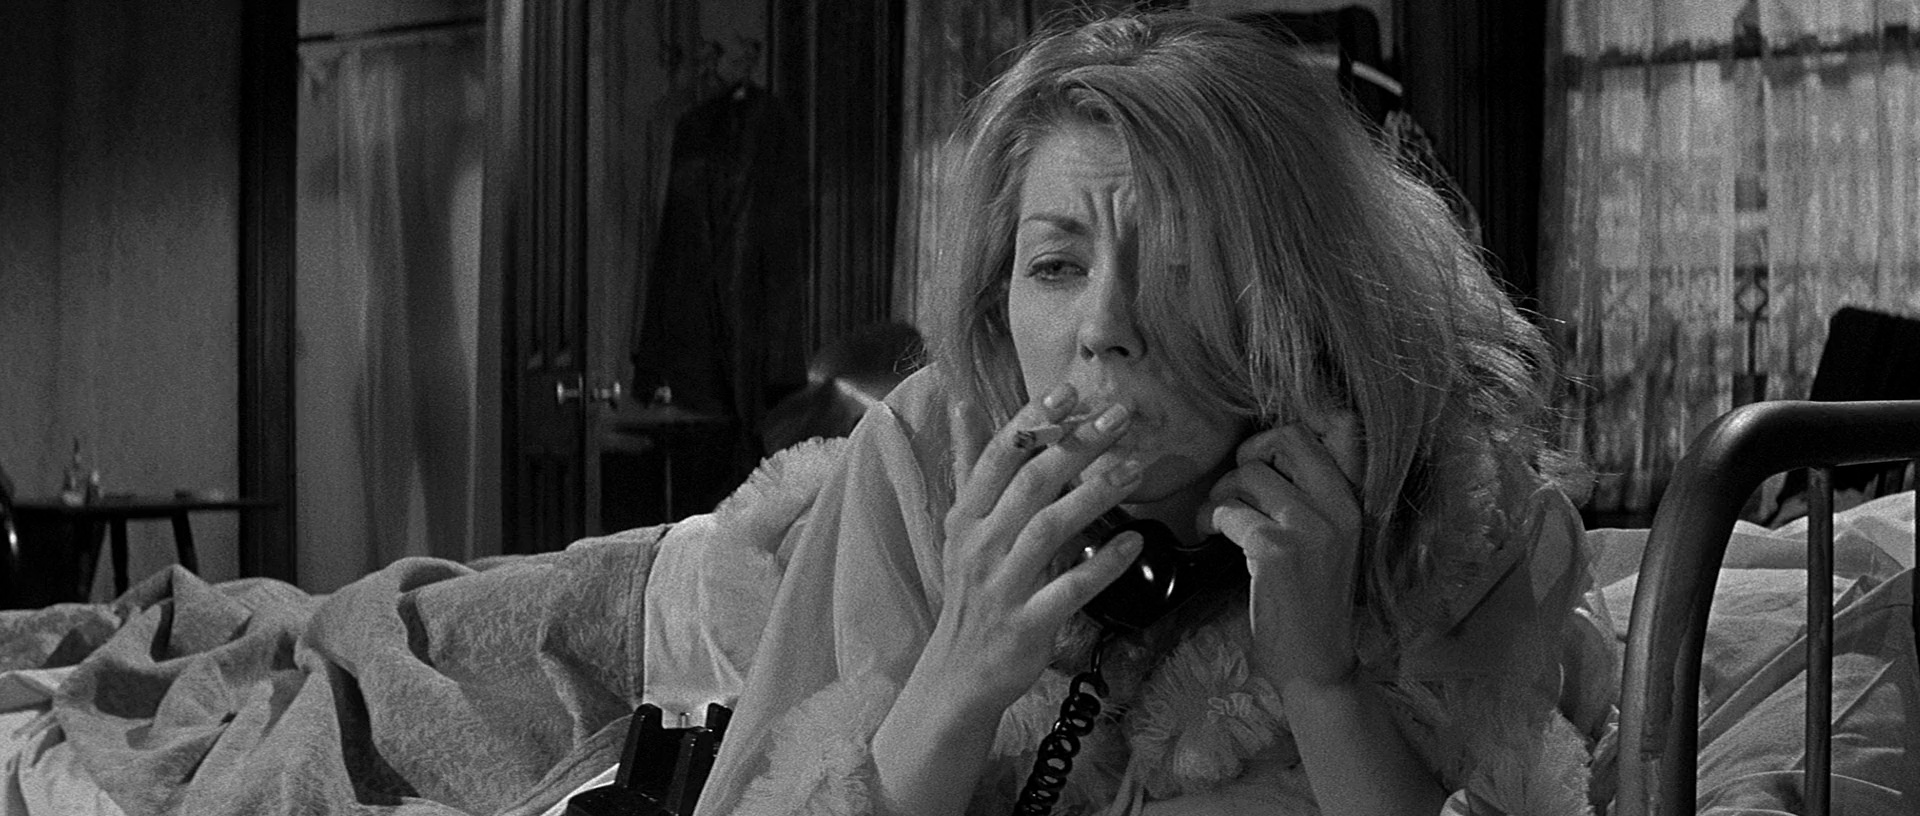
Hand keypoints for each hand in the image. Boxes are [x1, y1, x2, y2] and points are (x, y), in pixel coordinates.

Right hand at [926, 383, 1146, 710]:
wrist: (958, 672)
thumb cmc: (971, 591)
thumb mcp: (962, 525)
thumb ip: (969, 465)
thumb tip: (962, 403)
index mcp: (966, 517)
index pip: (998, 458)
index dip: (1032, 422)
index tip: (1068, 391)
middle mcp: (981, 546)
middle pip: (1031, 485)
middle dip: (1077, 446)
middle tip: (1120, 416)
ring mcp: (1003, 586)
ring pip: (1050, 529)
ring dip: (1095, 495)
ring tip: (1135, 468)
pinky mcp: (1028, 623)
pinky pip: (1070, 589)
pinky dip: (1102, 564)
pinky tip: (1133, 541)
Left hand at [1200, 412, 1366, 693]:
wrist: (1318, 662)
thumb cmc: (1313, 601)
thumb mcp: (1329, 539)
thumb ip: (1310, 497)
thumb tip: (1262, 458)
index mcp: (1354, 501)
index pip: (1336, 428)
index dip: (1285, 435)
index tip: (1261, 460)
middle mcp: (1339, 507)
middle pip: (1286, 438)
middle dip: (1249, 454)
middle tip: (1234, 487)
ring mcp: (1310, 527)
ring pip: (1249, 474)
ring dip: (1221, 493)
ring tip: (1217, 519)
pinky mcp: (1276, 551)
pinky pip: (1229, 511)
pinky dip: (1210, 518)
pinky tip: (1210, 534)